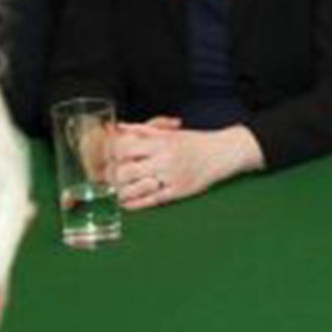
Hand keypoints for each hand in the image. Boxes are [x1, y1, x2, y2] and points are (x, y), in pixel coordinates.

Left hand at [113, 120, 262, 209]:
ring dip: (122, 192)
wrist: (223, 152)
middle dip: (113, 176)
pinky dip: (135, 204)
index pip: (125, 148)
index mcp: (161, 142)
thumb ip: (143, 129)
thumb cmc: (194, 141)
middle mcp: (165, 159)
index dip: (112, 154)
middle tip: (109, 178)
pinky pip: (151, 201)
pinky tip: (127, 204)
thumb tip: (119, 127)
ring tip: (117, 191)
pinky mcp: (179, 191)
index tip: (110, 158)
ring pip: (136, 189)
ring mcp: (172, 177)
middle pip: (126, 171)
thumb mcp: (169, 132)